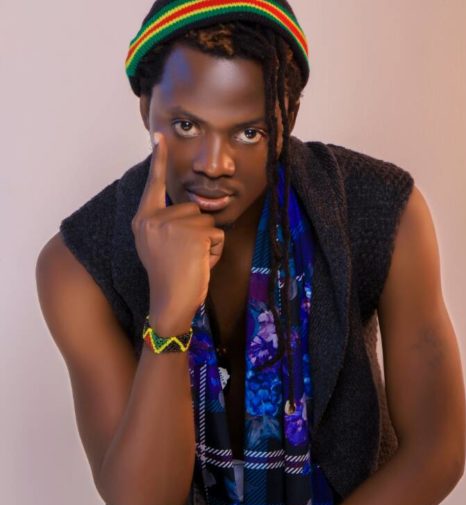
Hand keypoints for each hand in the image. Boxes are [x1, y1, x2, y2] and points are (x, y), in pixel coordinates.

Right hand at [131, 132, 224, 332]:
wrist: (170, 302)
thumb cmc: (168, 276)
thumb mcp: (158, 245)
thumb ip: (168, 223)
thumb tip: (191, 209)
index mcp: (143, 220)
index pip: (153, 185)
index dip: (159, 160)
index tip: (159, 136)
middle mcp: (154, 218)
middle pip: (193, 209)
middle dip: (198, 233)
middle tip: (184, 257)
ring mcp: (173, 225)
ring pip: (207, 223)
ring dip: (207, 244)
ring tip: (191, 262)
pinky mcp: (194, 234)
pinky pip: (217, 235)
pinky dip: (215, 252)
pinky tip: (200, 265)